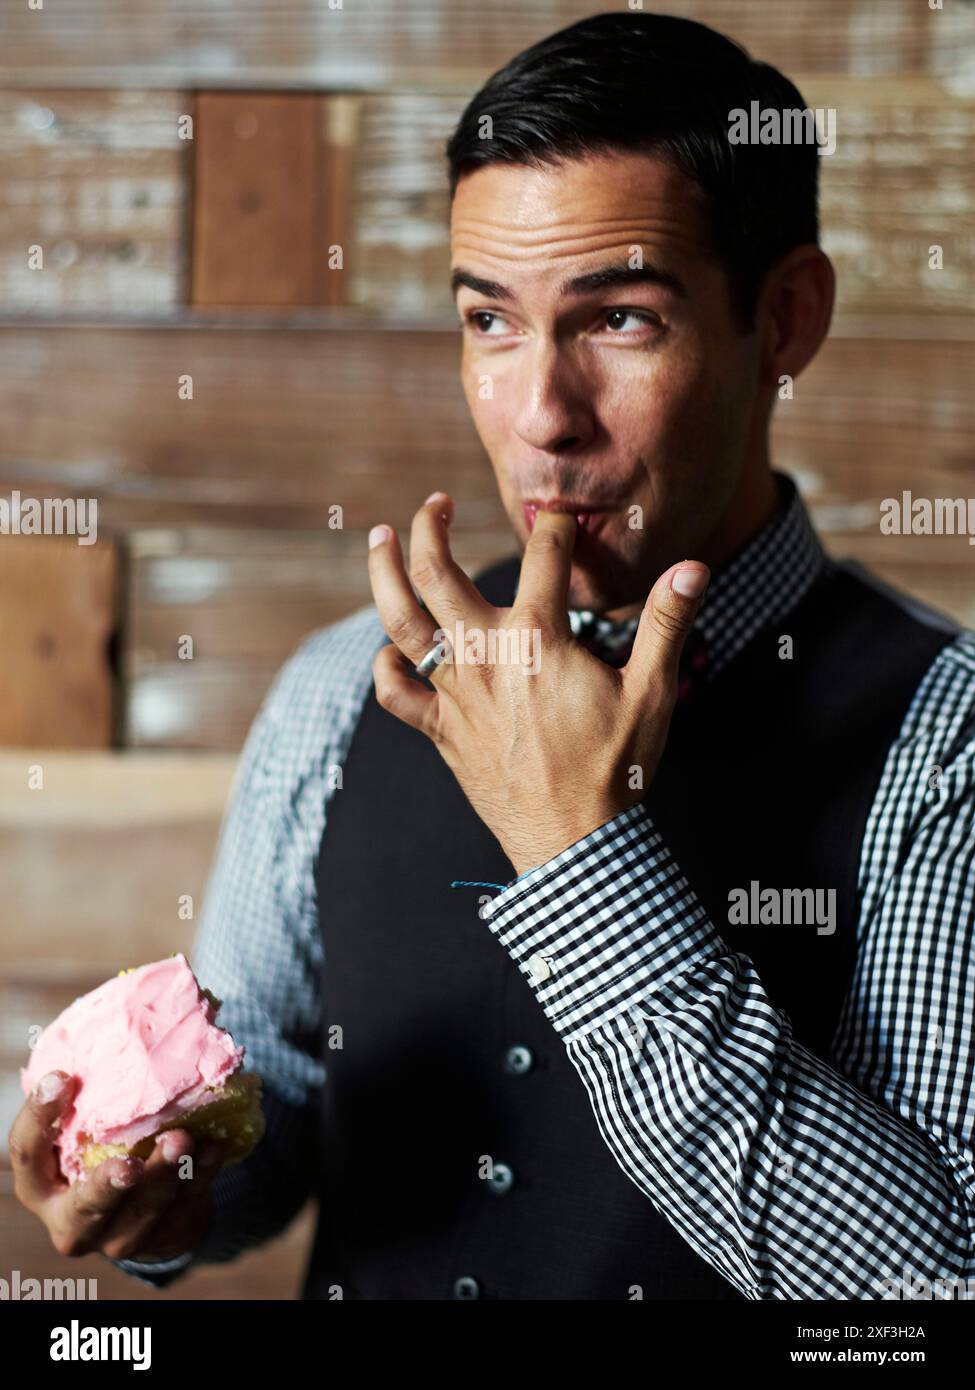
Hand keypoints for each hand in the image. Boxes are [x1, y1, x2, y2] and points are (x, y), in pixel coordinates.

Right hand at [9, 1070, 228, 1261]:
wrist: (148, 1206)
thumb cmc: (106, 1145)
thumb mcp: (88, 1125)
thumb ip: (94, 1088)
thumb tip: (130, 999)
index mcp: (42, 1181)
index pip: (27, 1152)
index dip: (40, 1117)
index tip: (62, 1077)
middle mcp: (71, 1216)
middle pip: (83, 1208)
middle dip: (107, 1186)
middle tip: (128, 1163)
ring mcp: (117, 1235)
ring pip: (139, 1216)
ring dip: (162, 1177)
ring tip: (182, 1139)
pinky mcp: (162, 1237)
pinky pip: (182, 1209)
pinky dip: (199, 1176)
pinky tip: (211, 1148)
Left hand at [367, 492, 708, 874]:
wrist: (574, 841)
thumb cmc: (616, 768)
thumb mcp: (651, 693)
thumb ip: (665, 624)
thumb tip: (692, 569)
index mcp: (537, 640)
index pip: (542, 557)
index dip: (556, 528)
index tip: (562, 518)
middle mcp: (485, 657)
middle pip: (438, 573)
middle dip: (432, 528)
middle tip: (437, 504)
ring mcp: (457, 694)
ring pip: (401, 622)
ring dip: (384, 574)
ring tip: (379, 538)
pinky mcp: (442, 732)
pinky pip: (397, 694)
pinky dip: (387, 668)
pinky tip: (389, 650)